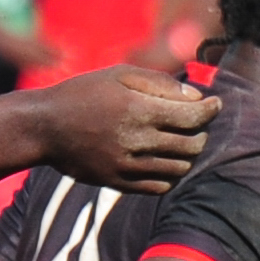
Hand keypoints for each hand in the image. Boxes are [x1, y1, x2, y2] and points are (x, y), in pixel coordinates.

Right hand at [33, 63, 212, 193]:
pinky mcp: (119, 182)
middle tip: (197, 122)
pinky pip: (160, 186)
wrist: (43, 127)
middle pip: (193, 144)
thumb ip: (160, 83)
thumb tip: (196, 96)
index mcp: (138, 109)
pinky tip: (167, 160)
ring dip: (189, 154)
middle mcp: (136, 140)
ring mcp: (127, 165)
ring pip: (180, 168)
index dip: (211, 109)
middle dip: (202, 131)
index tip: (216, 103)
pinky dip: (172, 175)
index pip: (194, 116)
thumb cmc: (83, 93)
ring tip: (183, 140)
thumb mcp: (119, 74)